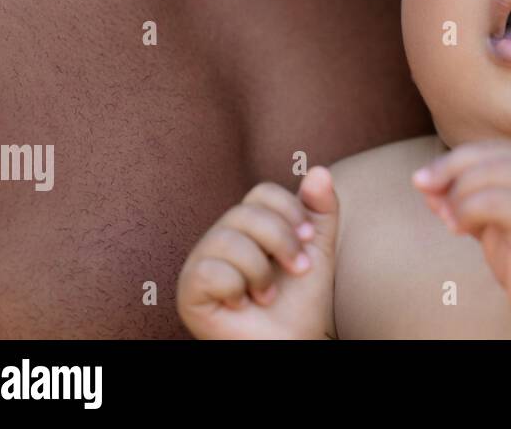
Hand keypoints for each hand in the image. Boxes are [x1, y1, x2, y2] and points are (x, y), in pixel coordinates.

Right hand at [177, 167, 338, 338]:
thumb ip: (321, 209)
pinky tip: (241, 304)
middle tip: (297, 270)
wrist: (292, 340)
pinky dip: (235, 288)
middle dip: (281, 242)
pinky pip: (208, 270)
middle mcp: (222, 237)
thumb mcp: (319, 248)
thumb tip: (318, 170)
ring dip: (260, 271)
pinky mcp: (189, 290)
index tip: (308, 241)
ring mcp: (202, 262)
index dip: (290, 212)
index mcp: (250, 224)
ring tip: (268, 293)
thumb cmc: (301, 299)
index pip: (263, 192)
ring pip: (226, 240)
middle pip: (245, 213)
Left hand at [412, 140, 510, 331]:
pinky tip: (461, 230)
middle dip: (448, 169)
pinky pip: (494, 201)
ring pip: (490, 173)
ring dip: (458, 195)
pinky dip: (467, 211)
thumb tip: (425, 183)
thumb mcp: (493, 224)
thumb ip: (466, 201)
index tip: (423, 180)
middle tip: (424, 190)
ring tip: (452, 222)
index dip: (453, 158)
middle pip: (489, 154)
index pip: (492, 148)